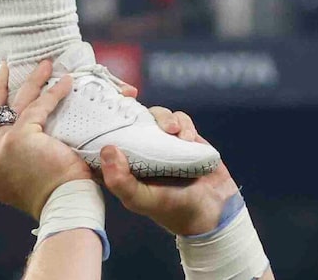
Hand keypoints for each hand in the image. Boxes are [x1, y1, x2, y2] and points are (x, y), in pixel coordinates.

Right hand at [0, 61, 90, 218]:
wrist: (65, 208)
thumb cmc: (52, 199)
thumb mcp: (18, 185)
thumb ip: (10, 165)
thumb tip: (16, 141)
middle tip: (4, 70)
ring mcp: (0, 149)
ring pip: (13, 104)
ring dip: (29, 81)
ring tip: (44, 65)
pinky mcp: (21, 137)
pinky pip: (37, 106)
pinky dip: (52, 92)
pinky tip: (64, 83)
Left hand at [99, 108, 232, 235]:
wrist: (214, 211)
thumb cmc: (173, 210)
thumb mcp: (142, 200)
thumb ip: (121, 182)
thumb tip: (107, 150)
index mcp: (124, 166)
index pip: (106, 139)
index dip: (103, 122)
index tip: (105, 108)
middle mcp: (141, 151)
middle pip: (131, 119)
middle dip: (135, 109)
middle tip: (140, 106)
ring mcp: (163, 143)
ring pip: (156, 115)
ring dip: (165, 118)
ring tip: (174, 131)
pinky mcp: (183, 137)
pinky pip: (179, 119)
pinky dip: (183, 124)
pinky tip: (188, 138)